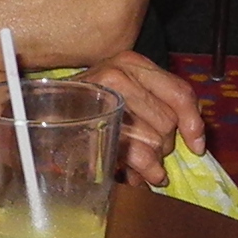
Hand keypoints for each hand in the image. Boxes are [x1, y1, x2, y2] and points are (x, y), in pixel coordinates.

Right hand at [81, 51, 204, 189]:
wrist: (40, 114)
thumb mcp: (127, 93)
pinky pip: (136, 156)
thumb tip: (196, 140)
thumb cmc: (87, 107)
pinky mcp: (93, 127)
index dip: (192, 123)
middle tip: (144, 150)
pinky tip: (133, 175)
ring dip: (150, 161)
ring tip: (134, 163)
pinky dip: (142, 171)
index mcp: (132, 63)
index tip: (196, 146)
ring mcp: (103, 100)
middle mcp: (118, 75)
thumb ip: (161, 104)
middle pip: (168, 122)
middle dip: (163, 144)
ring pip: (154, 142)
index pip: (179, 93)